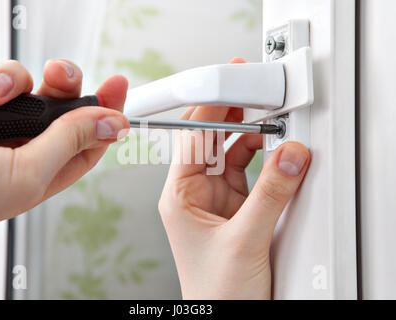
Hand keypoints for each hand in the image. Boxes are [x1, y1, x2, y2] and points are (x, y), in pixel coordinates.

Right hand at [0, 56, 128, 240]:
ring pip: (17, 80)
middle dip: (62, 80)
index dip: (107, 110)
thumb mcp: (26, 174)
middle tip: (57, 74)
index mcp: (45, 167)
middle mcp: (21, 143)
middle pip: (59, 100)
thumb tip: (114, 123)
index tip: (119, 85)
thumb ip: (70, 142)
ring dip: (5, 80)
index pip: (88, 135)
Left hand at [159, 58, 310, 299]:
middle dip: (229, 112)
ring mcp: (217, 199)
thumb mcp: (244, 240)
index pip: (191, 138)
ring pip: (230, 152)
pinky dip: (262, 155)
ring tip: (266, 112)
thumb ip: (271, 195)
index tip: (227, 82)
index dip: (208, 106)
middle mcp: (195, 193)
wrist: (227, 319)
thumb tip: (290, 154)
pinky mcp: (237, 207)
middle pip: (210, 139)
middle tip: (249, 87)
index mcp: (179, 196)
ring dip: (248, 133)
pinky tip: (272, 144)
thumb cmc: (216, 292)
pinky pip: (248, 170)